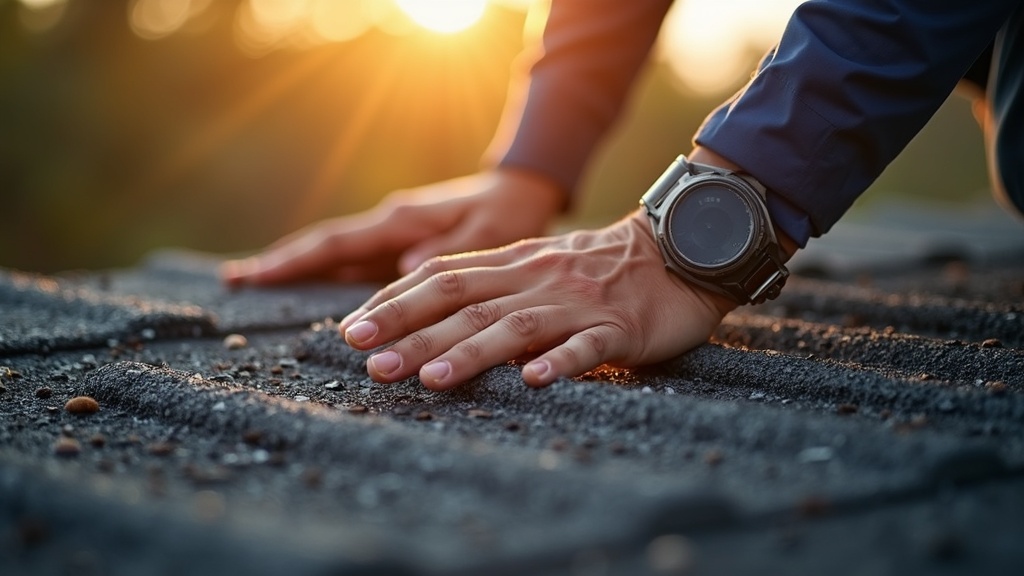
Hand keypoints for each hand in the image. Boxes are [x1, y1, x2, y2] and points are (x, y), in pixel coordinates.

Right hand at [220, 168, 562, 284]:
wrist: (518, 194)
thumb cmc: (506, 216)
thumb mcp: (488, 234)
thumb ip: (450, 254)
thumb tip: (404, 269)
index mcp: (401, 222)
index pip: (337, 244)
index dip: (296, 260)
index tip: (257, 273)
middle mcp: (388, 228)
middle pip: (324, 248)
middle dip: (280, 263)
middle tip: (234, 280)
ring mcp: (392, 238)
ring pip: (335, 257)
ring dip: (297, 269)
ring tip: (252, 283)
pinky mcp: (401, 249)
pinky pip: (356, 265)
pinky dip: (327, 275)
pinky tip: (307, 290)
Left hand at [339, 209, 736, 389]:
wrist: (676, 252)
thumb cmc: (599, 269)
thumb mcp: (537, 267)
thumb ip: (491, 284)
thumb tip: (427, 311)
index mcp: (514, 264)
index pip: (443, 277)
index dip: (395, 302)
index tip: (352, 329)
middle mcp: (537, 279)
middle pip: (467, 302)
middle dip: (414, 330)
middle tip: (369, 358)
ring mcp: (577, 303)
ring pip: (516, 326)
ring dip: (471, 352)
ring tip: (431, 378)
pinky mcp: (620, 327)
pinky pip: (588, 346)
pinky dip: (560, 362)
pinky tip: (534, 381)